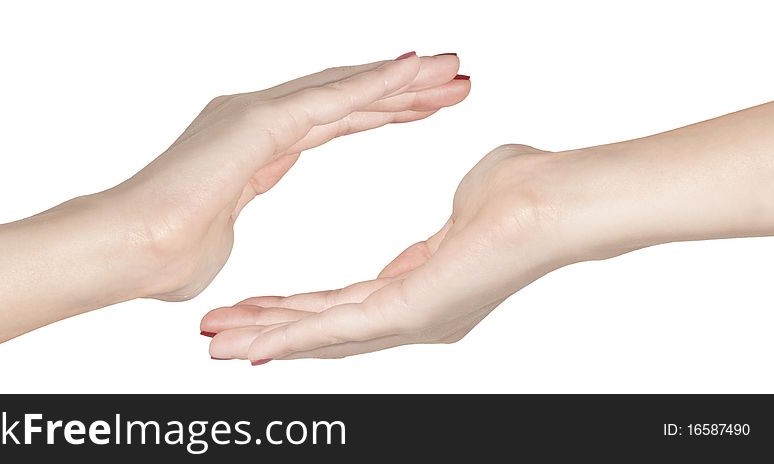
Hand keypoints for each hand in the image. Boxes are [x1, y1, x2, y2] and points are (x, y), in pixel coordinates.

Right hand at [110, 52, 470, 300]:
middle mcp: (257, 118)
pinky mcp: (260, 122)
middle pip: (346, 98)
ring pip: (344, 90)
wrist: (128, 253)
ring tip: (452, 69)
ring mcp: (257, 114)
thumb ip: (230, 209)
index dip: (378, 112)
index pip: (331, 123)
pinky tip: (414, 73)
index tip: (419, 109)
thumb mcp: (217, 229)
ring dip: (401, 79)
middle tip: (452, 80)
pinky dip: (375, 84)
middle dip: (401, 90)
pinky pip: (331, 99)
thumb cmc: (163, 255)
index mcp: (253, 145)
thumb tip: (223, 221)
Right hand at [200, 144, 573, 361]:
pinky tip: (255, 341)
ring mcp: (415, 320)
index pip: (345, 305)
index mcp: (423, 292)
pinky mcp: (414, 311)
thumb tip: (441, 223)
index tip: (253, 307)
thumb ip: (434, 232)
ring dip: (267, 338)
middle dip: (267, 329)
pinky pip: (341, 326)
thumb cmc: (521, 193)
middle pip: (327, 327)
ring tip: (216, 340)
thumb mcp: (458, 211)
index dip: (295, 310)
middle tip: (215, 332)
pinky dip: (293, 335)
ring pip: (325, 335)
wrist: (558, 199)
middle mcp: (416, 317)